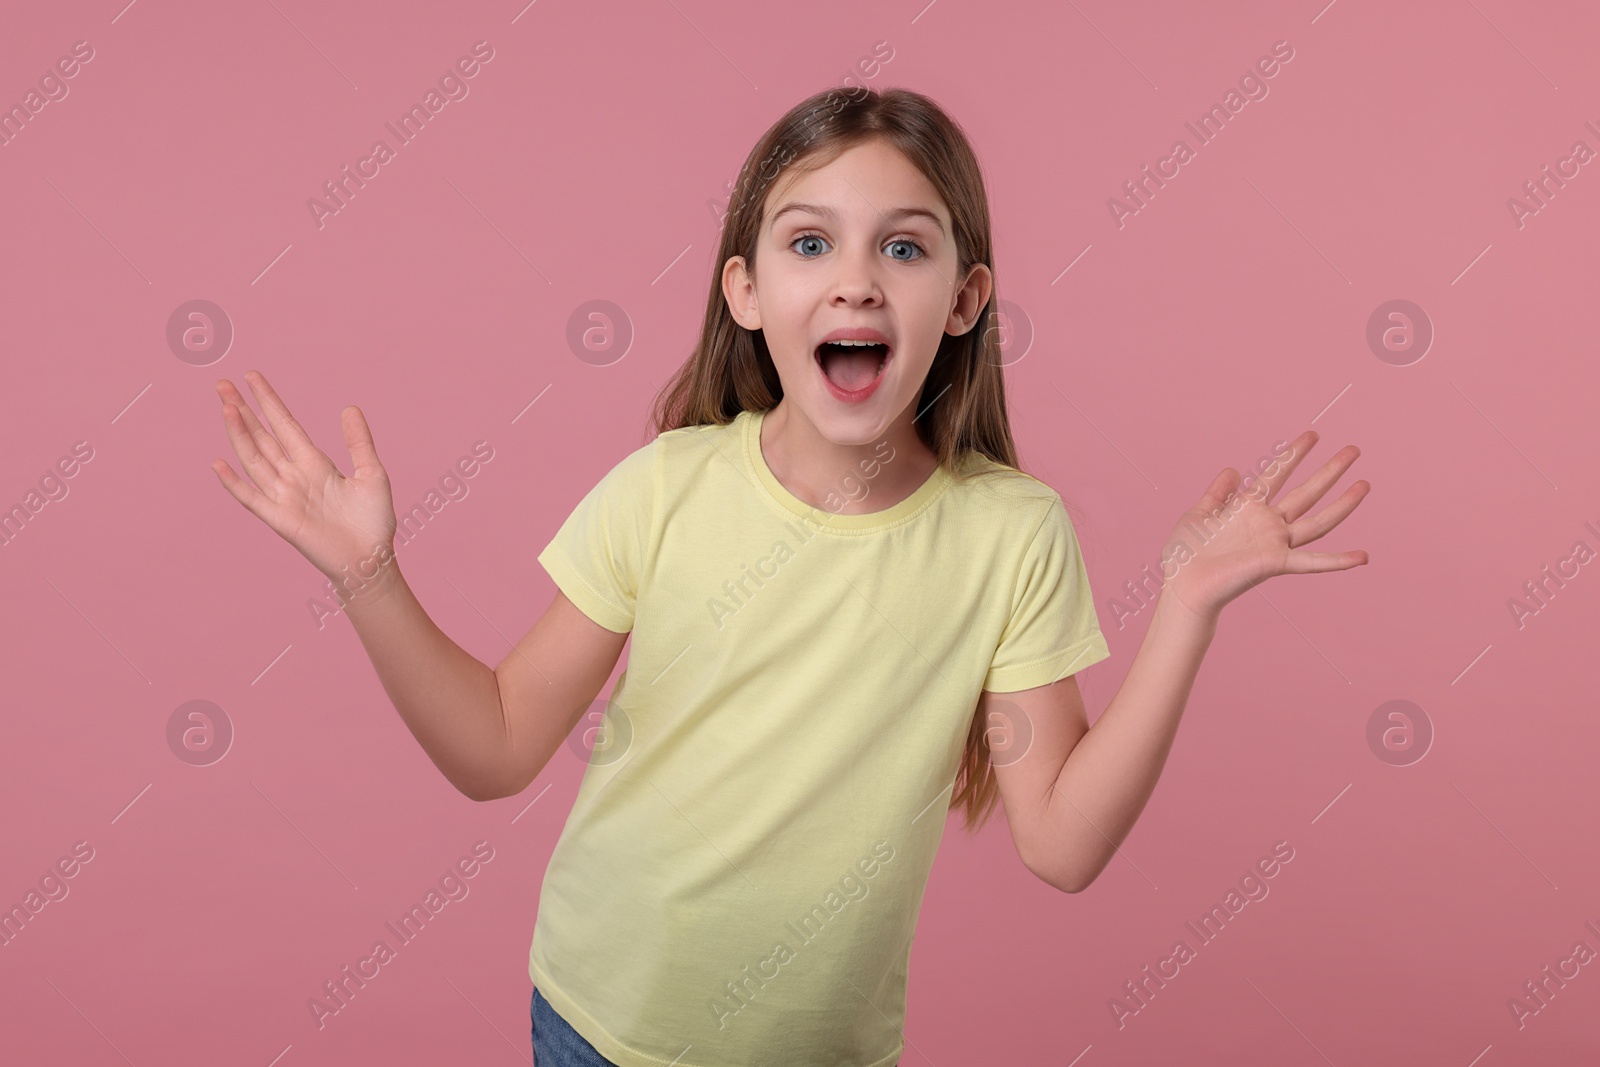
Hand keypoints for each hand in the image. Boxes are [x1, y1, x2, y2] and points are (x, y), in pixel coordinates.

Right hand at [211, 370, 399, 597]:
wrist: (371, 559)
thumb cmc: (373, 521)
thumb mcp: (372, 474)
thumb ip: (359, 442)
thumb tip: (350, 407)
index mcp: (315, 463)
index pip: (285, 425)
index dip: (269, 401)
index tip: (252, 377)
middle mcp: (294, 476)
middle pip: (263, 437)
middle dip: (244, 411)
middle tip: (223, 384)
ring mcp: (285, 497)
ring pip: (255, 459)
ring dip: (239, 435)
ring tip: (227, 407)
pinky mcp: (281, 519)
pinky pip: (253, 498)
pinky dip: (234, 483)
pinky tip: (218, 463)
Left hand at [1159, 429, 1369, 622]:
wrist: (1182, 585)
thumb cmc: (1185, 555)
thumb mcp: (1199, 514)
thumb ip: (1217, 493)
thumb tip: (1232, 470)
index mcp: (1248, 509)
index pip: (1277, 474)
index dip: (1294, 454)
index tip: (1313, 434)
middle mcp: (1267, 524)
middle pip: (1306, 493)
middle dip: (1330, 471)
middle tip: (1354, 450)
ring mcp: (1274, 543)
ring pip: (1317, 521)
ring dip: (1343, 505)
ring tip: (1365, 484)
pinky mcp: (1275, 562)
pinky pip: (1312, 562)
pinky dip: (1337, 561)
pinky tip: (1362, 557)